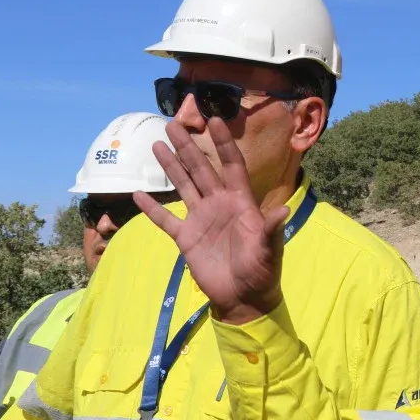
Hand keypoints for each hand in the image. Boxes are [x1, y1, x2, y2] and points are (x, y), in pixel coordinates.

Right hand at [134, 117, 291, 324]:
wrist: (243, 299)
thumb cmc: (262, 272)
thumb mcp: (270, 250)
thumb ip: (271, 230)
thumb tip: (282, 211)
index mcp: (240, 202)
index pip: (232, 165)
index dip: (223, 143)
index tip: (214, 120)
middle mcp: (219, 204)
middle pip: (201, 169)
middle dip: (188, 146)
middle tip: (172, 123)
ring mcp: (201, 219)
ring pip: (183, 186)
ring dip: (170, 166)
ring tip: (156, 144)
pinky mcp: (186, 238)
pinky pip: (165, 219)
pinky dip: (151, 208)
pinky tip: (137, 193)